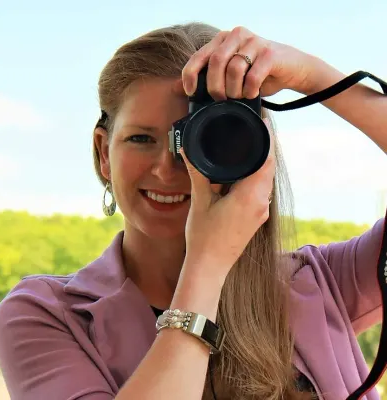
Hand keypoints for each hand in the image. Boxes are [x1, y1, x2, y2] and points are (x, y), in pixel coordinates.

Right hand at [179, 119, 274, 281]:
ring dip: (262, 164)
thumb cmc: (204, 237)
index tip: (264, 123)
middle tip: (254, 131)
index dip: (268, 139)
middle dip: (265, 149)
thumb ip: (197, 174)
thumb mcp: (199, 201)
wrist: (210, 266)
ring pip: (267, 181)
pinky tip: (244, 174)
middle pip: (269, 168)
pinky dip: (257, 178)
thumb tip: (188, 152)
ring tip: (249, 148)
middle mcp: (260, 204)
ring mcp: (260, 213)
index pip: (267, 160)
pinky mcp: (257, 219)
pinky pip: (262, 192)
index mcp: (249, 196)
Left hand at [182, 26, 319, 99]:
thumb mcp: (231, 75)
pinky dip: (250, 90)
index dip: (191, 74)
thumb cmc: (258, 74)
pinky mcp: (269, 53)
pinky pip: (252, 76)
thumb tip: (182, 90)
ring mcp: (254, 41)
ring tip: (240, 96)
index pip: (199, 55)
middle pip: (216, 62)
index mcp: (223, 39)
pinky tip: (252, 93)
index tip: (191, 91)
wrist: (291, 70)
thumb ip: (211, 78)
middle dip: (215, 87)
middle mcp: (237, 35)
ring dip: (234, 90)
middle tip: (222, 99)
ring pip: (234, 69)